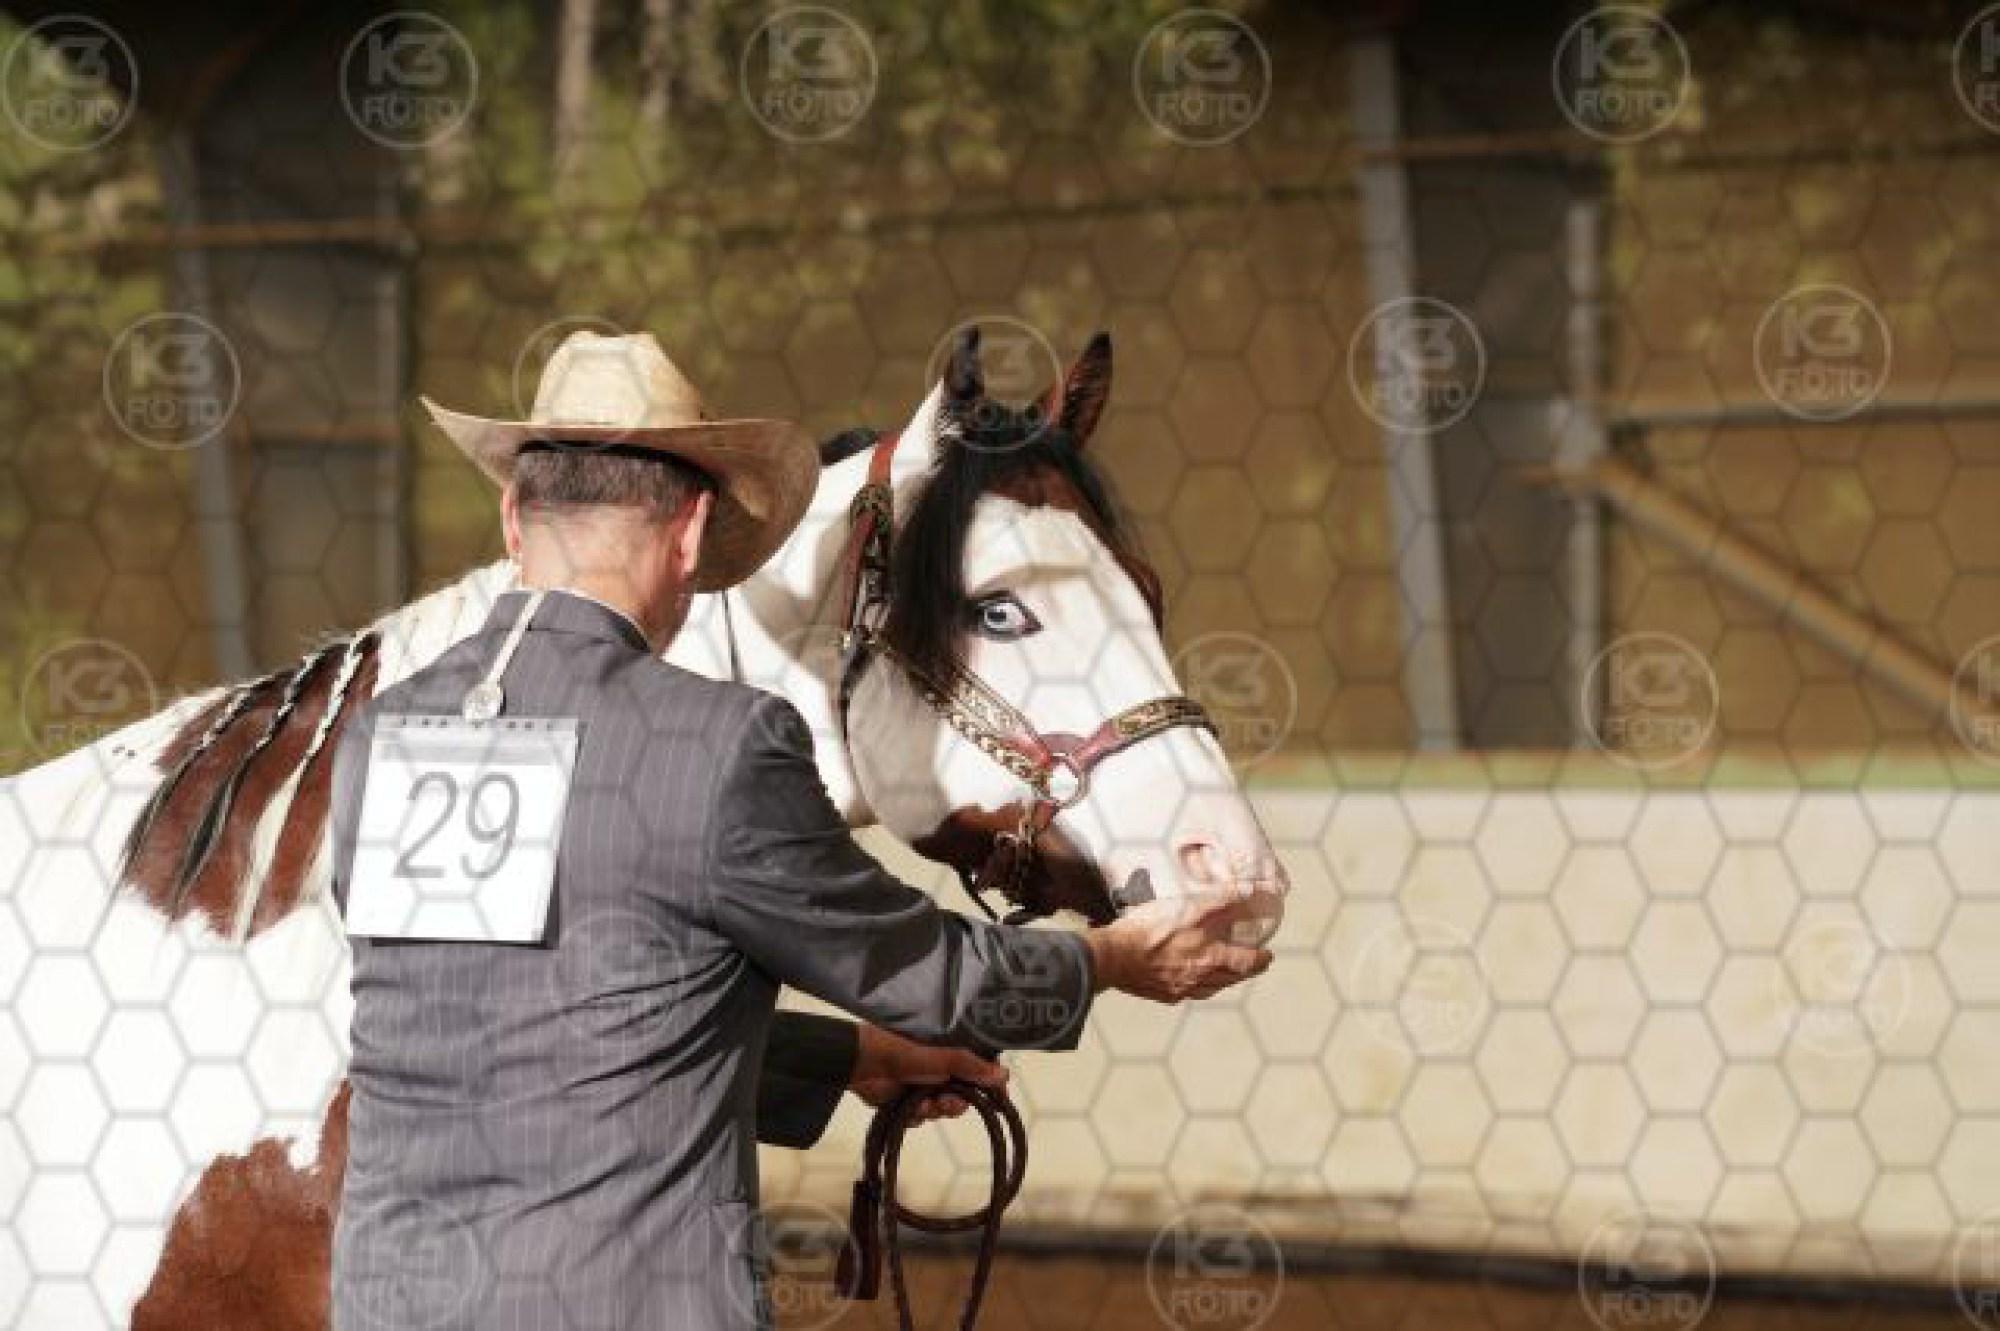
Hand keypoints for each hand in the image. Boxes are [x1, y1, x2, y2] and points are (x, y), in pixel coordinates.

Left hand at [849, 1025, 1007, 1123]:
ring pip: (941, 1109)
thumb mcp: (940, 1057)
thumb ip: (970, 1066)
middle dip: (955, 1103)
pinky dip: (915, 1116)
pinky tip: (906, 1109)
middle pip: (962, 1095)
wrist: (861, 1064)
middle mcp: (938, 1070)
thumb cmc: (901, 1051)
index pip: (976, 1070)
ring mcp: (921, 1087)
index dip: (988, 1086)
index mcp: (947, 1052)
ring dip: (934, 1110)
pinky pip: (920, 1118)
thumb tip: (1005, 1076)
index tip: (999, 1100)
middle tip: (945, 1102)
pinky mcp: (904, 1104)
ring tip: (922, 1104)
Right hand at [1084, 892, 1272, 1002]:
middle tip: (1250, 965)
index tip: (1267, 956)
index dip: (1259, 959)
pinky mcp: (1159, 993)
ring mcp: (1178, 989)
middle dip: (1243, 972)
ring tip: (1223, 973)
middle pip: (1229, 979)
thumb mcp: (1189, 906)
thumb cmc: (1150, 930)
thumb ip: (1221, 900)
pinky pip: (1184, 993)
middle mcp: (1198, 979)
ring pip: (1209, 988)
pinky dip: (1193, 986)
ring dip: (1221, 981)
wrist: (1113, 956)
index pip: (1245, 962)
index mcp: (1210, 959)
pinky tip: (1187, 980)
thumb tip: (1248, 893)